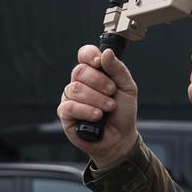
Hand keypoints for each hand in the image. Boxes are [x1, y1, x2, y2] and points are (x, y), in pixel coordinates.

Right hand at [57, 45, 138, 167]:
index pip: (85, 54)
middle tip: (112, 92)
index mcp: (94, 73)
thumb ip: (118, 69)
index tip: (99, 63)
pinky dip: (86, 110)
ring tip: (108, 108)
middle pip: (80, 70)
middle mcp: (80, 82)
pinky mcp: (65, 113)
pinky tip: (97, 116)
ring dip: (96, 99)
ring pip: (76, 88)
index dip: (90, 55)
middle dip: (99, 82)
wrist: (120, 138)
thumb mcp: (127, 88)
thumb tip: (106, 53)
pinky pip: (70, 106)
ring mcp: (70, 97)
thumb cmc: (122, 112)